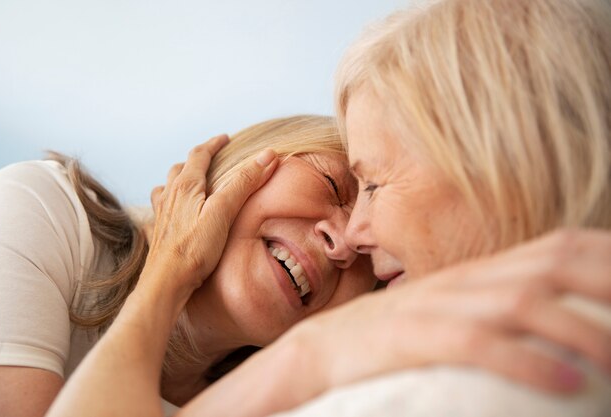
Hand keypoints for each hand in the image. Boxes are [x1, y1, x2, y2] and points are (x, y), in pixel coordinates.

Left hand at [140, 134, 277, 301]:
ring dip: (180, 177)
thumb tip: (267, 155)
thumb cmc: (194, 250)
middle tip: (211, 157)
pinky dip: (170, 200)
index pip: (199, 155)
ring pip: (168, 186)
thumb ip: (243, 183)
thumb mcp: (223, 212)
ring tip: (191, 180)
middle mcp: (170, 196)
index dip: (213, 144)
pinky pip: (162, 206)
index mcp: (185, 186)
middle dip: (198, 159)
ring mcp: (161, 214)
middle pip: (181, 168)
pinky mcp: (159, 232)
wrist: (166, 283)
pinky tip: (174, 211)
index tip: (224, 138)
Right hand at [291, 229, 610, 395]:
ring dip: (580, 329)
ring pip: (521, 301)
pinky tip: (566, 385)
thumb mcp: (451, 315)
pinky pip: (476, 342)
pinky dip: (526, 361)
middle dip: (607, 283)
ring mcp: (438, 304)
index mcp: (478, 272)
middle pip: (550, 263)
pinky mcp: (412, 335)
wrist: (322, 350)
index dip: (607, 255)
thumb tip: (552, 322)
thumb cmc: (394, 338)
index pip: (556, 245)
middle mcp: (465, 280)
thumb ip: (496, 309)